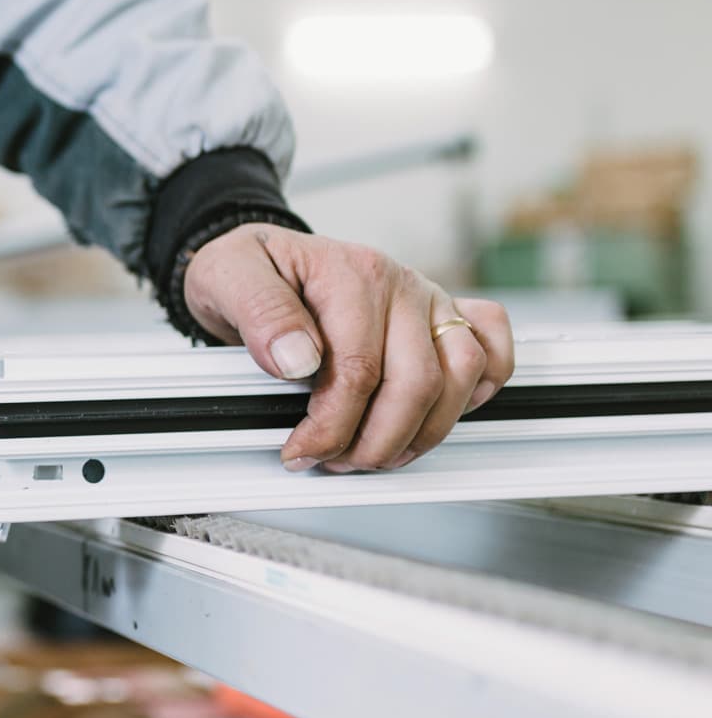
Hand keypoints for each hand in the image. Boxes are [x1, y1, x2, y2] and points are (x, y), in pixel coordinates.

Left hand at [183, 225, 515, 471]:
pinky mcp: (446, 314)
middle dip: (376, 440)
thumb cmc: (249, 268)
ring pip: (462, 374)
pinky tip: (436, 415)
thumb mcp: (226, 276)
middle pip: (417, 381)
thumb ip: (261, 313)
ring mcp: (429, 300)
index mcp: (351, 274)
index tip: (301, 451)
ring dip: (423, 431)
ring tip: (376, 454)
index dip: (331, 426)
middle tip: (336, 461)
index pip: (358, 370)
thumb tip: (296, 360)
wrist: (263, 256)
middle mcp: (400, 285)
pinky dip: (480, 390)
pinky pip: (492, 349)